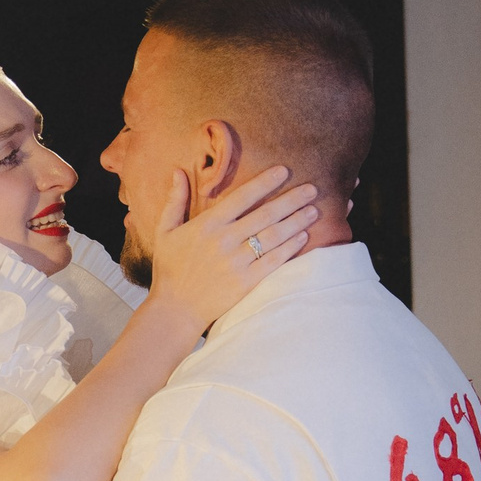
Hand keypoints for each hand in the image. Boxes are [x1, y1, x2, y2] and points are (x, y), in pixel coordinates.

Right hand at [137, 164, 319, 339]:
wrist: (174, 310)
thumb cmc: (169, 270)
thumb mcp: (165, 231)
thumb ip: (175, 201)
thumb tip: (178, 171)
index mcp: (208, 224)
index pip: (243, 197)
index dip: (265, 182)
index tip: (284, 171)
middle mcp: (225, 240)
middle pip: (266, 214)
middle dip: (292, 200)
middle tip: (312, 189)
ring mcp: (237, 262)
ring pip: (274, 236)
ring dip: (297, 222)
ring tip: (314, 211)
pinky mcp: (245, 282)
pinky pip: (273, 261)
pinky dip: (290, 248)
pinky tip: (304, 237)